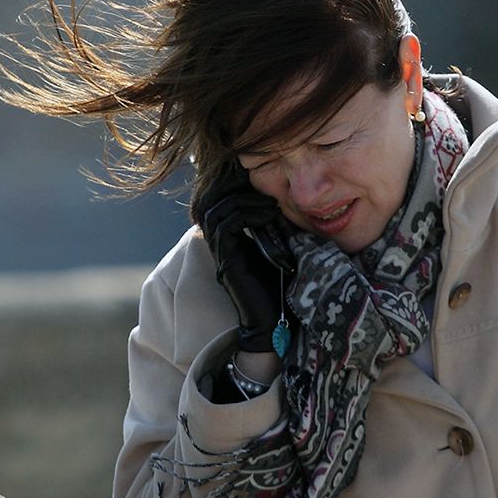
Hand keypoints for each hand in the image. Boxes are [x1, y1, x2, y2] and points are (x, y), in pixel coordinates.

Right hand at [194, 165, 288, 352]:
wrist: (274, 323)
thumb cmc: (281, 284)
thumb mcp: (280, 243)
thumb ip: (274, 222)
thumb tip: (287, 194)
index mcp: (227, 234)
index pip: (219, 196)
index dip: (234, 181)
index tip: (261, 174)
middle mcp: (217, 240)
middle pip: (210, 197)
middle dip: (234, 184)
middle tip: (262, 179)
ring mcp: (219, 250)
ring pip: (216, 208)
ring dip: (245, 198)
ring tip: (271, 200)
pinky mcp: (226, 260)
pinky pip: (227, 224)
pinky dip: (249, 213)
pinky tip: (270, 214)